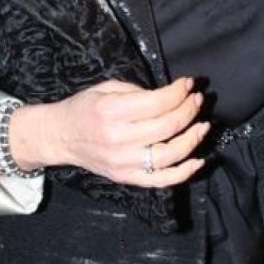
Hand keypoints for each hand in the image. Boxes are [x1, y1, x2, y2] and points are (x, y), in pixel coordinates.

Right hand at [10, 75, 208, 188]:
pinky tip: (198, 160)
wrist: (59, 136)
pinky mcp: (126, 177)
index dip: (179, 92)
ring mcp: (123, 162)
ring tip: (203, 125)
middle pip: (168, 127)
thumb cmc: (83, 108)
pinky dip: (184, 172)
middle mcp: (118, 139)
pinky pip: (161, 180)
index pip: (158, 103)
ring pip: (169, 154)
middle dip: (189, 110)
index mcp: (112, 112)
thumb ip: (138, 92)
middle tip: (198, 100)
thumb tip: (170, 96)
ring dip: (192, 139)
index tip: (189, 84)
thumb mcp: (106, 88)